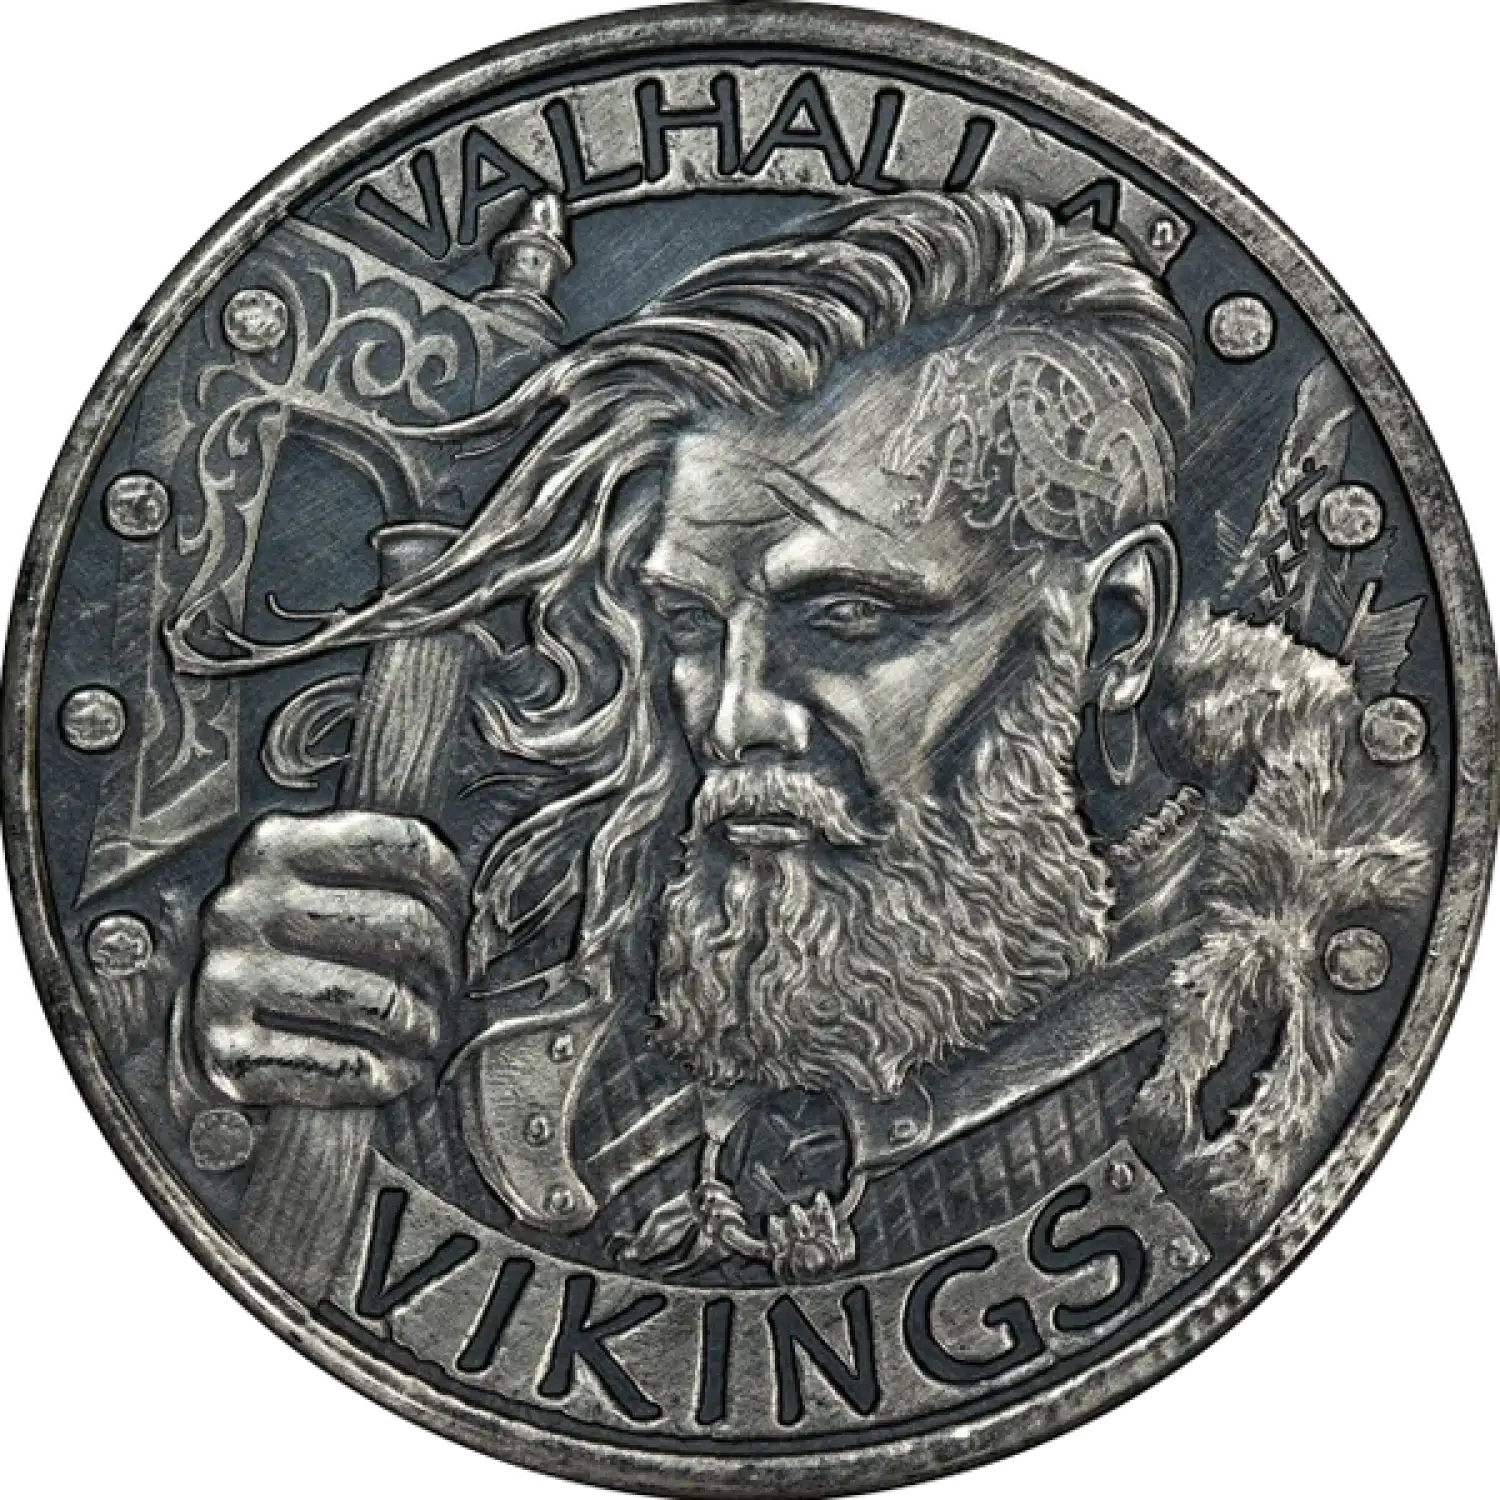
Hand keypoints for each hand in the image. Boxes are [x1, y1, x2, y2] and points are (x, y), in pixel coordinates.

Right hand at [194, 811, 465, 1108]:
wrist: (216, 1018)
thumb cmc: (297, 948)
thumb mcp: (328, 881)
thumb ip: (392, 871)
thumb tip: (471, 914)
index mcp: (275, 846)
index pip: (398, 845)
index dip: (448, 884)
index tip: (455, 914)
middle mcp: (245, 906)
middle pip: (403, 924)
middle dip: (443, 963)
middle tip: (446, 985)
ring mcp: (231, 980)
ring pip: (379, 1002)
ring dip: (421, 1026)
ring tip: (424, 1032)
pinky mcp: (229, 1052)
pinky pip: (341, 1066)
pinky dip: (384, 1076)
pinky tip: (393, 1071)